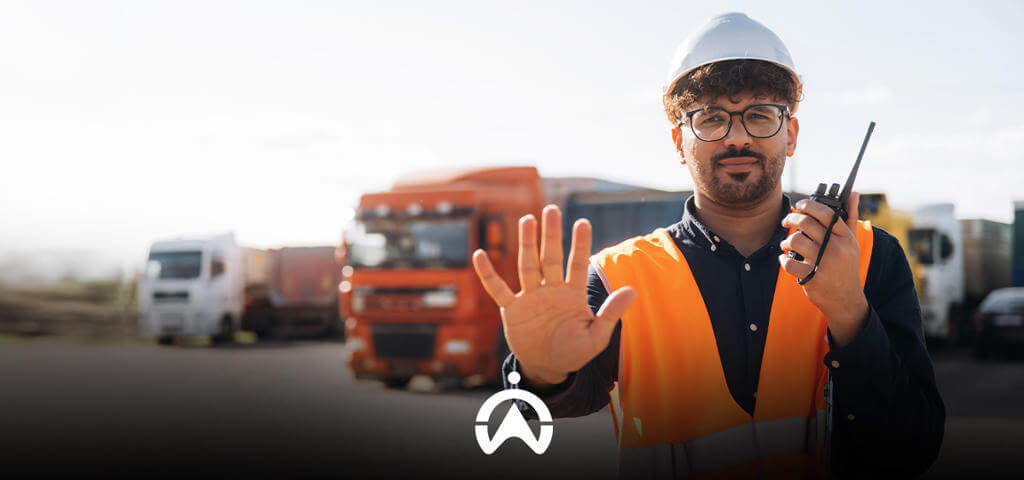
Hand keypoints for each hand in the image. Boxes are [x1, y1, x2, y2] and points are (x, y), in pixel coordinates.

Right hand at [472, 205, 636, 386]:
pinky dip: (487, 273)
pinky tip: (479, 254)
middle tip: (551, 209)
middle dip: (551, 234)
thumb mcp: (596, 337)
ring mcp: (530, 297)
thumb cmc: (574, 351)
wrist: (548, 367)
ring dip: (527, 244)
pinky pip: (498, 288)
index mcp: (572, 294)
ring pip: (527, 266)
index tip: (582, 222)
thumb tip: (633, 290)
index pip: (577, 264)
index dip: (580, 244)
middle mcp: (551, 290)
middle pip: (550, 257)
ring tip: (527, 219)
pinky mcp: (512, 310)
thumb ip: (610, 314)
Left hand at [779, 192, 867, 345]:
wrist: (846, 299)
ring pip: (795, 240)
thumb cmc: (846, 267)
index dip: (808, 205)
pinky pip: (788, 262)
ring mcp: (824, 263)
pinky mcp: (811, 277)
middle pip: (806, 223)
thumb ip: (850, 217)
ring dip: (785, 241)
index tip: (799, 205)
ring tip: (787, 244)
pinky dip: (783, 260)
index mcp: (846, 237)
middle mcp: (836, 248)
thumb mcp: (852, 243)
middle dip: (790, 219)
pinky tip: (786, 260)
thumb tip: (853, 193)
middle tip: (785, 221)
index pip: (826, 213)